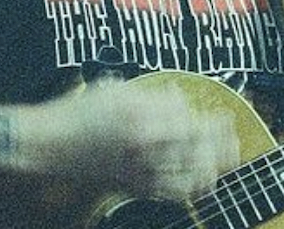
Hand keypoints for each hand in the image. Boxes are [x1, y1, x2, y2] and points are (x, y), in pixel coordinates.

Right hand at [47, 79, 239, 200]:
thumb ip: (154, 96)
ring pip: (189, 177)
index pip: (193, 124)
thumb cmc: (82, 111)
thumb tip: (182, 101)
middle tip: (232, 139)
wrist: (51, 143)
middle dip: (222, 147)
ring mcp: (139, 171)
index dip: (216, 123)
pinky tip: (201, 179)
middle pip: (198, 152)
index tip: (225, 117)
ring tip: (225, 159)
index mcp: (142, 119)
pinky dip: (191, 187)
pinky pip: (171, 193)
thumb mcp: (119, 89)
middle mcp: (144, 148)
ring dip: (212, 168)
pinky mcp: (133, 187)